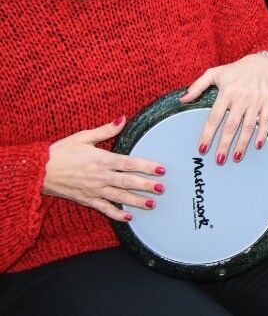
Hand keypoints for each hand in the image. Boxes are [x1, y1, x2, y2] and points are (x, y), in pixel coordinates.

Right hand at [42, 118, 165, 223]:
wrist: (38, 171)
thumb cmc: (60, 152)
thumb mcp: (83, 137)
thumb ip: (105, 130)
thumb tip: (123, 118)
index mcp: (101, 160)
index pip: (129, 164)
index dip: (146, 167)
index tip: (161, 169)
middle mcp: (100, 177)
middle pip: (128, 182)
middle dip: (146, 186)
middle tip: (162, 189)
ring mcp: (93, 190)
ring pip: (119, 197)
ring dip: (136, 201)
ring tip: (152, 204)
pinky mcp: (86, 200)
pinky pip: (104, 208)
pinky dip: (117, 214)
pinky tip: (129, 217)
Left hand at [180, 53, 267, 164]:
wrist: (262, 62)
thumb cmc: (235, 70)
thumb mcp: (214, 73)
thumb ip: (197, 86)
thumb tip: (181, 100)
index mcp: (227, 91)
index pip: (214, 117)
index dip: (208, 134)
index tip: (202, 148)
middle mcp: (242, 97)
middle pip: (231, 125)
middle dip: (224, 144)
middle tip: (218, 160)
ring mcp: (256, 100)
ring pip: (248, 126)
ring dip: (242, 143)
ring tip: (236, 158)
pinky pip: (265, 120)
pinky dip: (262, 133)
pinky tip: (257, 145)